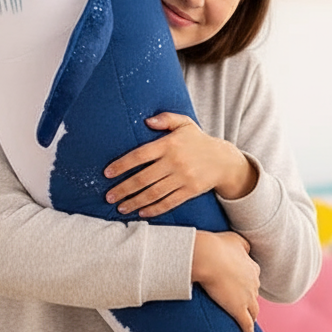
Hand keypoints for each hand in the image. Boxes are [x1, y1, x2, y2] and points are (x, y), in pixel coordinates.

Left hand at [103, 113, 257, 217]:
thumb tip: (146, 121)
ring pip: (154, 193)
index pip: (140, 155)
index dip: (122, 164)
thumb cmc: (198, 141)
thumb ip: (166, 119)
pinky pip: (169, 202)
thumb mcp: (184, 123)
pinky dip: (154, 209)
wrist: (224, 160)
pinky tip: (142, 212)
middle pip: (143, 178)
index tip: (107, 173)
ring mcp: (183, 178)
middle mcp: (175, 162)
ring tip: (120, 207)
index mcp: (169, 144)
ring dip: (135, 202)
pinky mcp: (190, 191)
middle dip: (123, 189)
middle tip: (109, 196)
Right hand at [191, 231, 259, 331]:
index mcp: (252, 268)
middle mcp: (254, 283)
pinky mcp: (238, 310)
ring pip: (253, 312)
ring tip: (246, 323)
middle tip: (241, 306)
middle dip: (250, 301)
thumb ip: (243, 244)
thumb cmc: (217, 246)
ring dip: (251, 317)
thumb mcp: (235, 239)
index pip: (254, 280)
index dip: (248, 285)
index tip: (242, 289)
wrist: (207, 257)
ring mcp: (247, 298)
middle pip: (254, 296)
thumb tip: (247, 248)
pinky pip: (246, 324)